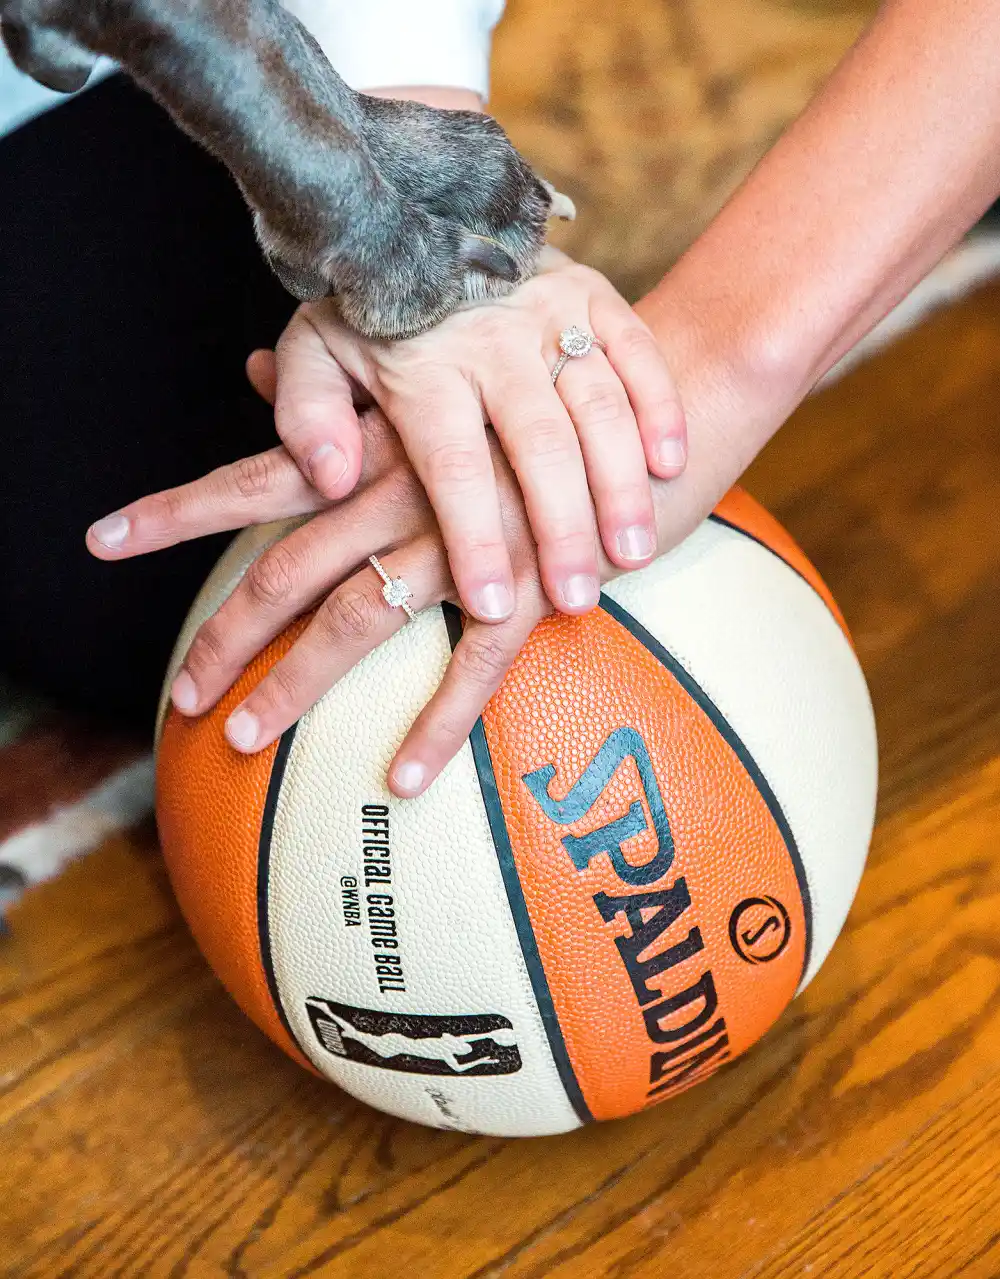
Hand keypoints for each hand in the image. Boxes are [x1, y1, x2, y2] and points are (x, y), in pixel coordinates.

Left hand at [88, 403, 553, 798]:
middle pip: (287, 571)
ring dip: (299, 687)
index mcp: (376, 442)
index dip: (176, 511)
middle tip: (181, 700)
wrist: (666, 391)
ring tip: (245, 739)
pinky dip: (440, 725)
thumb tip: (249, 372)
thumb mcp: (436, 370)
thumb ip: (335, 385)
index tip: (103, 540)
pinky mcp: (534, 583)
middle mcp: (404, 491)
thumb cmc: (541, 381)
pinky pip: (475, 667)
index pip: (255, 480)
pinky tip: (406, 777)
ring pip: (360, 622)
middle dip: (225, 637)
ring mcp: (465, 542)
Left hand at [268, 249, 687, 629]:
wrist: (424, 202)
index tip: (493, 603)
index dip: (473, 535)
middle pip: (536, 444)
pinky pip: (637, 350)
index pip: (451, 463)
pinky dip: (660, 405)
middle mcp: (491, 339)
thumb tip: (331, 480)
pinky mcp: (593, 292)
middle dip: (561, 527)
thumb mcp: (313, 352)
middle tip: (578, 597)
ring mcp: (550, 312)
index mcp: (422, 365)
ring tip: (634, 553)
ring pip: (598, 404)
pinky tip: (674, 467)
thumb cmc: (367, 307)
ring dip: (621, 482)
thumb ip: (308, 415)